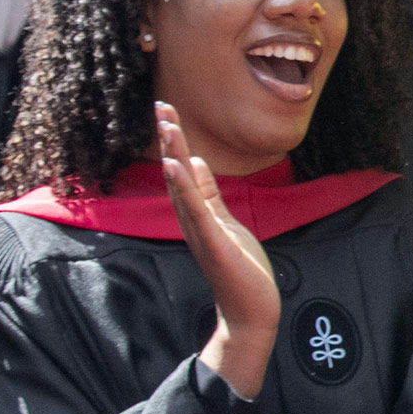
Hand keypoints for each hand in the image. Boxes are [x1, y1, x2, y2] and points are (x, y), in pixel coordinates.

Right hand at [162, 103, 281, 399]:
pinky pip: (197, 210)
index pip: (182, 171)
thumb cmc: (240, 267)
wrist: (250, 308)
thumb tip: (193, 163)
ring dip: (174, 155)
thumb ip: (209, 194)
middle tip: (161, 105)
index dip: (175, 140)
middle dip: (171, 139)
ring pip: (182, 188)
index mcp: (198, 213)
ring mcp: (201, 231)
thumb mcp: (226, 221)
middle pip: (176, 173)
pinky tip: (177, 165)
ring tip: (167, 126)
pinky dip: (185, 187)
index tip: (168, 111)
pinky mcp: (213, 242)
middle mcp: (193, 220)